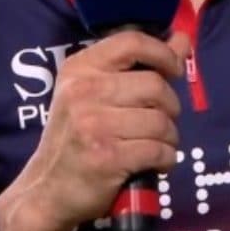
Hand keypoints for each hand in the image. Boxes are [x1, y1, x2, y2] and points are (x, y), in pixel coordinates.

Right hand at [0, 30, 190, 230]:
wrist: (47, 190)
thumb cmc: (76, 137)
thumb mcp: (95, 94)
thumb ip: (138, 66)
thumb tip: (182, 39)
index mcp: (79, 69)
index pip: (131, 42)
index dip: (163, 53)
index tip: (175, 69)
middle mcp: (83, 91)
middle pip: (155, 85)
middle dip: (170, 106)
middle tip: (161, 121)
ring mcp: (94, 124)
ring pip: (161, 121)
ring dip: (169, 137)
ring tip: (157, 145)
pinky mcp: (107, 157)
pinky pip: (158, 150)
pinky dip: (166, 158)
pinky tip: (156, 162)